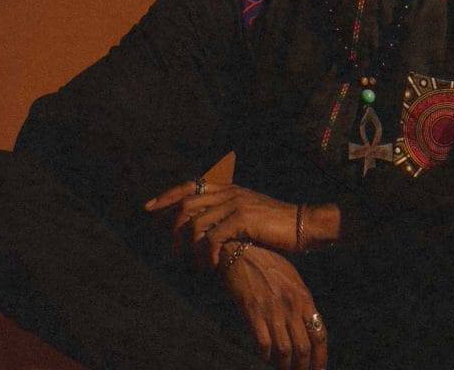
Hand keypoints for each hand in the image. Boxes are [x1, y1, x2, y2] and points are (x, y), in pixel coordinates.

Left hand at [145, 182, 298, 267]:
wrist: (304, 224)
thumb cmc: (278, 225)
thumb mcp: (250, 213)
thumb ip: (228, 215)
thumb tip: (204, 228)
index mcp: (229, 188)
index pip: (190, 186)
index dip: (167, 196)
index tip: (149, 208)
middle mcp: (229, 192)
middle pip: (186, 203)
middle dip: (169, 226)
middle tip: (167, 249)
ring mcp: (235, 204)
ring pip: (195, 222)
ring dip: (186, 246)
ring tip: (187, 263)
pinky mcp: (242, 220)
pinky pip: (212, 237)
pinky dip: (204, 254)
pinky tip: (207, 267)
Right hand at [220, 244, 328, 369]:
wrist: (242, 253)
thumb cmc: (268, 265)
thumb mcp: (293, 279)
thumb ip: (302, 302)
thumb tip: (309, 325)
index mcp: (304, 298)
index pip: (320, 334)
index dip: (321, 357)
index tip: (319, 369)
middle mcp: (291, 305)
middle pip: (304, 347)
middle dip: (303, 367)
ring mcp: (272, 309)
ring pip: (285, 350)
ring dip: (285, 365)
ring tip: (283, 369)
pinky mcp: (253, 311)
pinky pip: (263, 342)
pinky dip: (265, 354)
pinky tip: (265, 356)